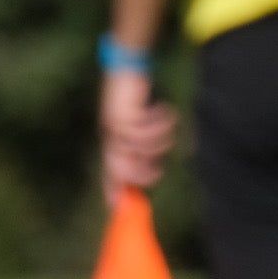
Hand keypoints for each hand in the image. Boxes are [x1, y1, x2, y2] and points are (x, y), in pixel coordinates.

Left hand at [99, 69, 174, 193]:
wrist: (125, 69)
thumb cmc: (136, 96)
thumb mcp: (140, 124)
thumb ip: (142, 145)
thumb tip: (152, 166)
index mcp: (112, 141)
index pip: (110, 172)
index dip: (113, 191)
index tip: (118, 209)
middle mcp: (111, 137)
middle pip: (124, 170)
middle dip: (145, 174)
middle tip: (158, 166)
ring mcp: (115, 127)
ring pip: (142, 150)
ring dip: (161, 140)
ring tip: (167, 125)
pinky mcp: (123, 116)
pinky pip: (147, 132)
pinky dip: (162, 122)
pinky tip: (166, 110)